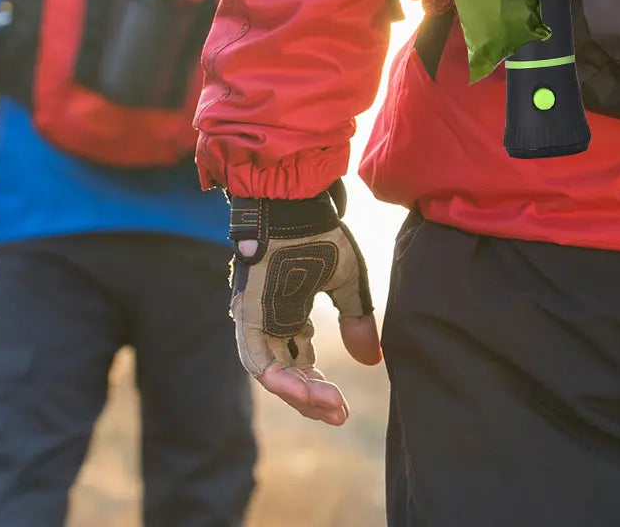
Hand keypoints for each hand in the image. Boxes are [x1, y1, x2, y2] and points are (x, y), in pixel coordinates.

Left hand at [228, 181, 380, 425]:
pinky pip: (256, 359)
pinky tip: (302, 389)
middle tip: (340, 414)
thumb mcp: (347, 281)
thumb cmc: (319, 234)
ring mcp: (257, 320)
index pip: (301, 365)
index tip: (344, 407)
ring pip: (271, 374)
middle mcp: (270, 323)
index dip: (321, 389)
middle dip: (312, 400)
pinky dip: (278, 377)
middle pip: (286, 376)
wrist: (297, 204)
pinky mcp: (248, 315)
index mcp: (290, 315)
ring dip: (299, 394)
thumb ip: (355, 318)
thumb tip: (371, 361)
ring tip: (329, 405)